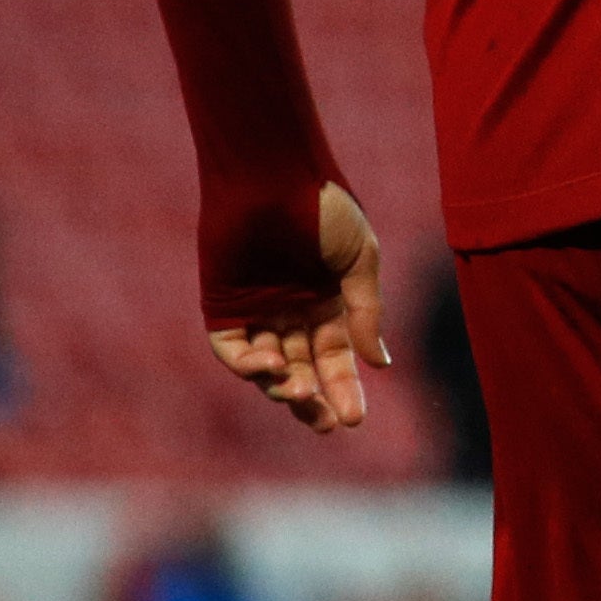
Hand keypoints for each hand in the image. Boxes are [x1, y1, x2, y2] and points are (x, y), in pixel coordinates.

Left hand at [205, 182, 385, 433]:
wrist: (274, 176)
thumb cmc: (325, 210)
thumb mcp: (360, 260)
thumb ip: (365, 312)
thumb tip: (378, 363)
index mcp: (328, 300)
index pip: (336, 356)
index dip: (346, 387)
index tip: (355, 419)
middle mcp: (291, 311)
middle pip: (302, 369)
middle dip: (315, 399)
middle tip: (327, 423)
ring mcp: (256, 310)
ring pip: (268, 367)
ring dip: (284, 385)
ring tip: (300, 391)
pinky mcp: (222, 307)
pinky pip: (234, 349)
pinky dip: (249, 365)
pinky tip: (271, 365)